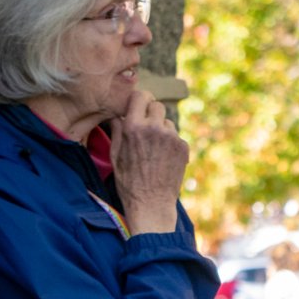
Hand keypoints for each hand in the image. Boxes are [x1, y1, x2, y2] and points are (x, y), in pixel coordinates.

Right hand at [110, 91, 189, 235]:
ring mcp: (172, 137)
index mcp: (134, 126)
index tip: (138, 105)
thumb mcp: (115, 154)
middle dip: (150, 112)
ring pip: (167, 121)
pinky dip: (170, 142)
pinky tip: (163, 157)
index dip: (139, 99)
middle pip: (157, 105)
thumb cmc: (128, 181)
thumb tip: (117, 113)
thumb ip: (117, 129)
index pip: (140, 96)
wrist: (151, 203)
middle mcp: (154, 128)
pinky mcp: (183, 147)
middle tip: (145, 125)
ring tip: (153, 148)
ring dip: (161, 129)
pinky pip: (176, 136)